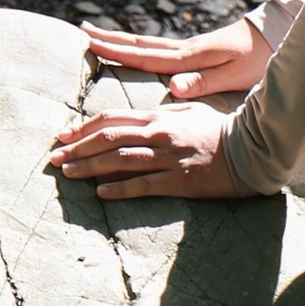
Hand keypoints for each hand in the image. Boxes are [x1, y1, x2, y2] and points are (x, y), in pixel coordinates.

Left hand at [47, 98, 246, 201]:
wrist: (250, 150)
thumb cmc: (219, 130)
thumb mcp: (188, 112)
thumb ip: (160, 114)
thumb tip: (134, 119)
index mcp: (159, 117)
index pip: (111, 119)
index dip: (83, 128)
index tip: (63, 136)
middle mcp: (159, 135)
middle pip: (108, 139)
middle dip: (77, 148)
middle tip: (54, 158)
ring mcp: (168, 158)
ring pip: (119, 161)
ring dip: (89, 167)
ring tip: (67, 173)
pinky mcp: (178, 181)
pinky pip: (143, 185)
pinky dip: (119, 188)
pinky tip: (100, 193)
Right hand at [79, 14, 268, 101]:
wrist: (274, 37)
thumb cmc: (256, 61)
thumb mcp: (233, 76)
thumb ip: (203, 82)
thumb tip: (172, 86)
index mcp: (188, 57)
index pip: (144, 55)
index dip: (115, 51)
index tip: (89, 43)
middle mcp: (183, 49)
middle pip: (139, 43)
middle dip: (109, 39)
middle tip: (80, 31)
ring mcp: (187, 48)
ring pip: (146, 42)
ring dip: (120, 39)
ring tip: (97, 34)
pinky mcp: (194, 50)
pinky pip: (157, 47)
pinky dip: (138, 45)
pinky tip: (133, 48)